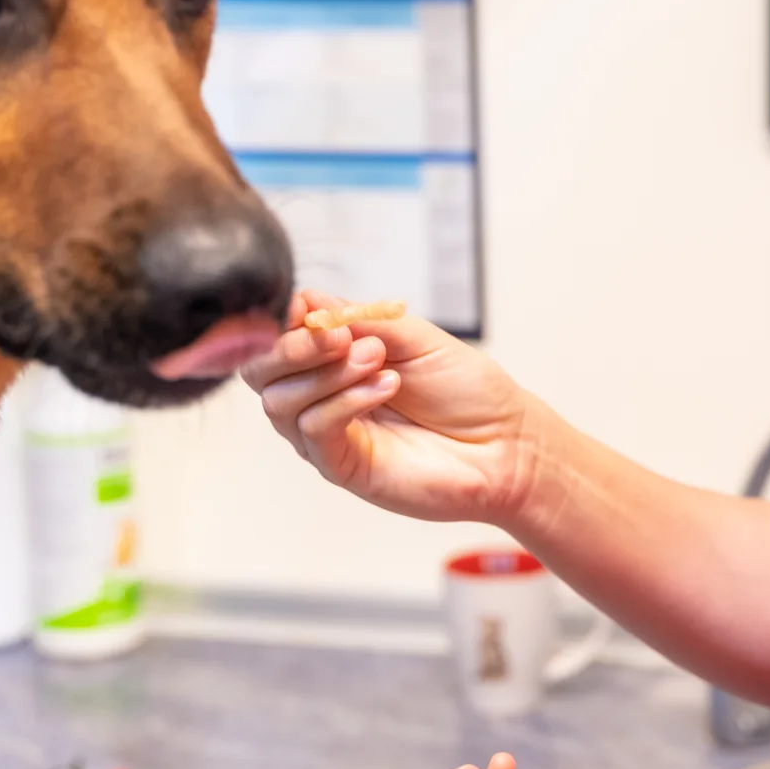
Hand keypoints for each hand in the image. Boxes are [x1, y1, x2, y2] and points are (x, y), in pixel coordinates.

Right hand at [240, 291, 544, 524]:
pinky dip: (343, 402)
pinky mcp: (343, 467)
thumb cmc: (469, 392)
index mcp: (336, 360)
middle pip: (261, 373)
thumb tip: (308, 301)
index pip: (278, 337)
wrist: (508, 444)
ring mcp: (330, 434)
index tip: (315, 311)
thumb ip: (362, 320)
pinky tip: (385, 387)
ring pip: (280, 402)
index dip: (285, 321)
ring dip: (326, 373)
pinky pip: (314, 432)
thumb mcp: (416, 338)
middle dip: (291, 348)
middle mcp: (323, 396)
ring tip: (378, 362)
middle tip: (341, 337)